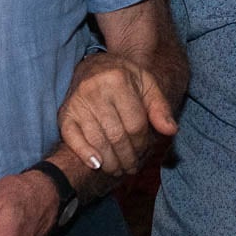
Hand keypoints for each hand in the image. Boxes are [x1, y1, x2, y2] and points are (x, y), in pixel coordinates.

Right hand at [57, 51, 178, 176]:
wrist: (94, 66)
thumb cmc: (124, 78)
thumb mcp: (147, 84)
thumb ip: (160, 108)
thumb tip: (171, 131)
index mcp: (118, 80)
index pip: (135, 124)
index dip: (142, 144)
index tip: (144, 152)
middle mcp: (95, 90)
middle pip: (116, 136)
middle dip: (127, 157)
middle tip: (132, 167)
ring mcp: (77, 102)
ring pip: (97, 140)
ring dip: (110, 162)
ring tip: (119, 169)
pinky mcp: (65, 113)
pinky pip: (72, 138)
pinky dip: (84, 154)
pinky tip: (96, 164)